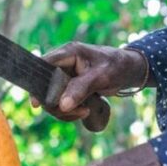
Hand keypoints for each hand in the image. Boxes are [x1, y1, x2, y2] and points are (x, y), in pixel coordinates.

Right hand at [32, 42, 149, 122]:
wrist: (129, 70)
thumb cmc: (116, 66)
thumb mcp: (100, 77)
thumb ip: (81, 89)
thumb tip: (62, 105)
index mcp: (68, 53)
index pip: (43, 66)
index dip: (37, 85)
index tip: (37, 104)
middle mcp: (63, 63)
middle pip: (45, 86)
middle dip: (57, 104)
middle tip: (77, 112)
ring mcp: (65, 76)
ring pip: (52, 97)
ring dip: (65, 111)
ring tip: (85, 112)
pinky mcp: (70, 87)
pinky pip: (61, 102)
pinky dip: (69, 111)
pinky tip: (84, 112)